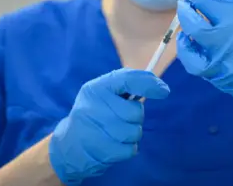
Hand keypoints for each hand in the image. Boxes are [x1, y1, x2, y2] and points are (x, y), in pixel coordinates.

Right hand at [49, 68, 169, 184]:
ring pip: (135, 132)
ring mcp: (96, 131)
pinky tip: (115, 144)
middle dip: (136, 116)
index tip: (164, 90)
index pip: (127, 80)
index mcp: (96, 88)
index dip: (149, 84)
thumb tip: (158, 85)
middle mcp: (93, 107)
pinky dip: (128, 148)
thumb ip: (125, 85)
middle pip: (135, 111)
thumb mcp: (102, 92)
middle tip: (124, 117)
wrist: (68, 145)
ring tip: (118, 132)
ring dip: (133, 133)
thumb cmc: (93, 113)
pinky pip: (131, 149)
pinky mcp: (101, 151)